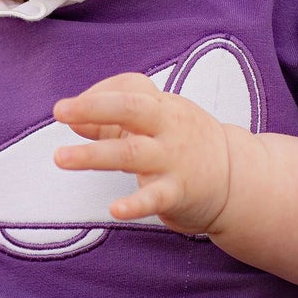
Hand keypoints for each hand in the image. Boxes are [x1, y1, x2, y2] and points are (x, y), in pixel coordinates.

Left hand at [52, 73, 235, 236]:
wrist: (237, 179)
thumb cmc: (185, 144)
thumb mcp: (155, 123)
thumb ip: (112, 121)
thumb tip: (72, 120)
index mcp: (162, 106)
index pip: (129, 86)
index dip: (97, 94)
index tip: (68, 110)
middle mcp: (168, 128)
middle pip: (131, 109)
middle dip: (94, 107)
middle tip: (60, 111)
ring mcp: (174, 159)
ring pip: (131, 153)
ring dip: (94, 155)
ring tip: (61, 158)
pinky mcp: (178, 192)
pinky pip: (154, 198)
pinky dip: (135, 205)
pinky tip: (115, 210)